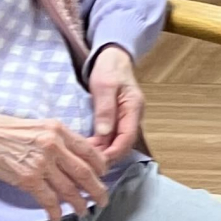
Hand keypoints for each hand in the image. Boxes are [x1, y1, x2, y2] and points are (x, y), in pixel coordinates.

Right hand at [0, 110, 109, 219]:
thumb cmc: (6, 130)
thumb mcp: (40, 126)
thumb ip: (59, 140)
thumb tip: (76, 158)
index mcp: (58, 130)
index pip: (89, 151)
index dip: (101, 167)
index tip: (103, 176)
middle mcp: (53, 146)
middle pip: (84, 173)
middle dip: (97, 189)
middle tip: (103, 200)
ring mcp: (41, 163)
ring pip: (69, 189)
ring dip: (79, 203)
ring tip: (83, 211)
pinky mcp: (27, 179)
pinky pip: (48, 199)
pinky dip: (55, 211)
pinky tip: (58, 216)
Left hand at [87, 43, 145, 166]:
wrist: (113, 57)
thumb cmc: (109, 69)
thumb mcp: (104, 86)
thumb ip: (105, 110)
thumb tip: (104, 134)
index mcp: (134, 108)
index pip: (127, 138)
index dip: (113, 152)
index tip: (97, 160)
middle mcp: (134, 117)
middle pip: (124, 144)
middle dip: (108, 155)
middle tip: (87, 162)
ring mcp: (127, 118)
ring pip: (119, 142)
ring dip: (104, 151)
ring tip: (86, 158)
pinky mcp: (119, 119)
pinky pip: (113, 137)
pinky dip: (103, 145)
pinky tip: (90, 149)